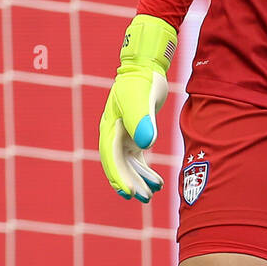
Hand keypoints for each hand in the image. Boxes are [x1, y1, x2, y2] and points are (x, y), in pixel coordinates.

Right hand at [98, 14, 176, 201]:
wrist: (147, 67)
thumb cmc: (141, 81)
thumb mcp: (140, 98)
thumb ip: (142, 120)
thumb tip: (146, 144)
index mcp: (110, 127)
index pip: (111, 157)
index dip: (119, 176)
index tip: (129, 192)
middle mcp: (113, 133)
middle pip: (118, 164)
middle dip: (129, 183)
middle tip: (143, 198)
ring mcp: (123, 135)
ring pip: (128, 164)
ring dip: (138, 179)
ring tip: (151, 194)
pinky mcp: (135, 134)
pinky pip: (137, 158)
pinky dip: (145, 170)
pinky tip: (156, 181)